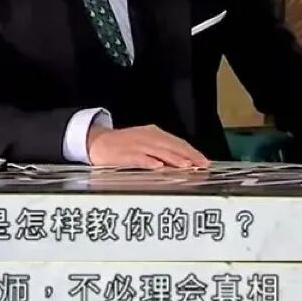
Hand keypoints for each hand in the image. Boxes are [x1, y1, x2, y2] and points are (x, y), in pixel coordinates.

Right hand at [87, 125, 209, 168]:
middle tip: (201, 165)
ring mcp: (136, 145)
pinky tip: (158, 166)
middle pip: (171, 145)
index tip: (204, 161)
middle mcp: (147, 137)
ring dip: (173, 158)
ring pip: (158, 151)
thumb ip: (162, 151)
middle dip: (188, 155)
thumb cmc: (123, 146)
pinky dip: (148, 161)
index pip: (177, 142)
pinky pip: (138, 158)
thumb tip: (183, 162)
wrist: (97, 141)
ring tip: (186, 165)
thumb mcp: (145, 143)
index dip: (192, 151)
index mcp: (153, 134)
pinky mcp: (124, 154)